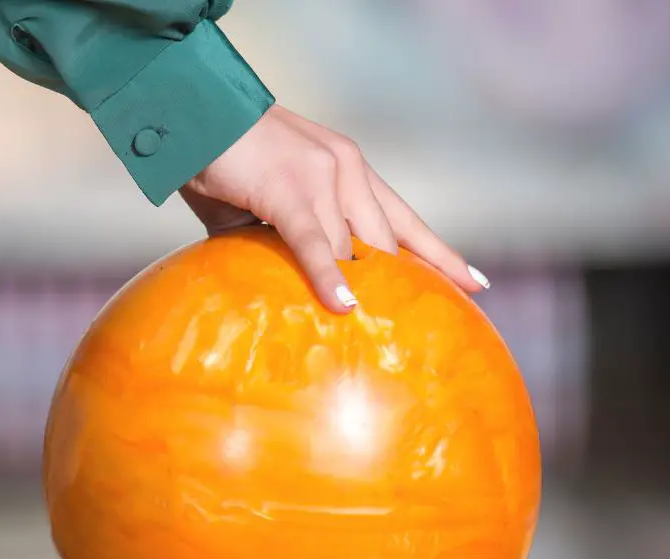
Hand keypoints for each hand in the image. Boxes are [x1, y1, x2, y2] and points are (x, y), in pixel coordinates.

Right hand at [180, 105, 488, 313]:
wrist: (195, 115)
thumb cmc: (222, 160)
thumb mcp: (267, 201)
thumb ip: (284, 238)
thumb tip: (281, 287)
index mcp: (347, 167)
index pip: (403, 218)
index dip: (438, 253)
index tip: (475, 283)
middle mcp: (347, 169)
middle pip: (392, 237)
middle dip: (420, 278)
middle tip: (444, 318)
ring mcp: (323, 178)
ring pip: (355, 247)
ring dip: (368, 288)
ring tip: (382, 331)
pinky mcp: (291, 193)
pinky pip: (315, 244)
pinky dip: (329, 277)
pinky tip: (344, 305)